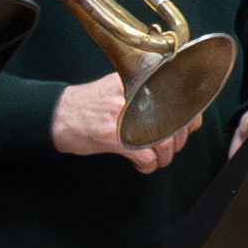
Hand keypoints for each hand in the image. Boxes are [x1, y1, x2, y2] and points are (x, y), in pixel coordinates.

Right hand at [50, 69, 189, 172]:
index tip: (186, 129)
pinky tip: (140, 165)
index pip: (179, 97)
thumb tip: (178, 112)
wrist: (57, 114)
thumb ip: (145, 96)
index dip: (189, 118)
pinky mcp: (114, 137)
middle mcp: (134, 95)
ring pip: (163, 142)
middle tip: (167, 149)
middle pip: (174, 123)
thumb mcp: (119, 89)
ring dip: (162, 158)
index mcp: (138, 81)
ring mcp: (124, 116)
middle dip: (175, 143)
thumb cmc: (89, 104)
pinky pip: (145, 157)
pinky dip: (147, 166)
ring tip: (154, 160)